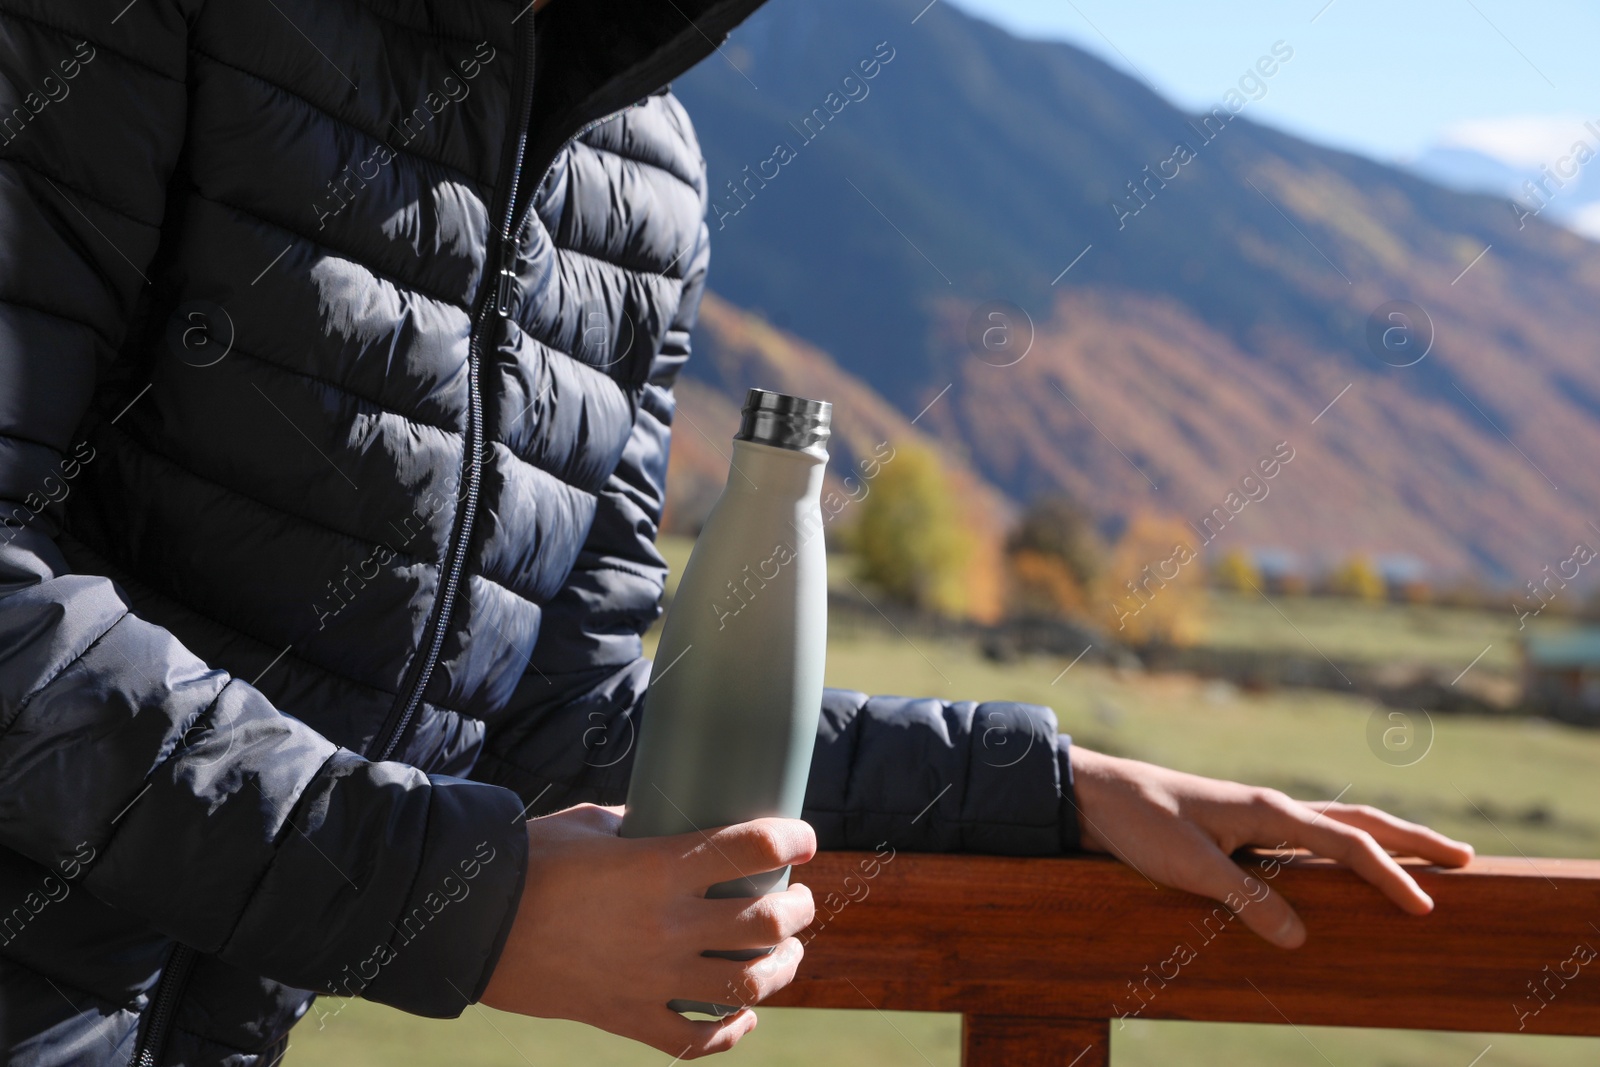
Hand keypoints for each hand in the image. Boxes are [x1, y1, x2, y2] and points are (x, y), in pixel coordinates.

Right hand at [482, 803, 816, 1057]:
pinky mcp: (625, 1017)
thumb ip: (643, 826)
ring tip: (785, 956)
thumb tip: (674, 824)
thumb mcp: (592, 824)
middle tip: (798, 902)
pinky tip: (741, 1017)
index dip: (792, 840)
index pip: (752, 847)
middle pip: (765, 922)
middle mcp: (665, 925)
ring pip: (746, 985)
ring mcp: (650, 978)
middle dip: (797, 911)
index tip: (803, 840)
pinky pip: (693, 1039)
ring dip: (780, 969)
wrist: (470, 923)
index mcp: (658, 867)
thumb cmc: (528, 860)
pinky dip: (728, 1032)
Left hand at [1069, 746, 1474, 947]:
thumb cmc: (1141, 823)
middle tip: (1466, 859)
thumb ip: (1246, 900)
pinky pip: (1308, 837)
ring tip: (1424, 854)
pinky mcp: (1241, 826)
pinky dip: (1344, 846)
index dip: (1390, 876)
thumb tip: (1301, 939)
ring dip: (1383, 839)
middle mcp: (1272, 806)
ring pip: (1337, 824)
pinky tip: (1348, 863)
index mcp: (1268, 810)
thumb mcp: (1190, 868)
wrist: (1098, 793)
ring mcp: (1258, 814)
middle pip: (1359, 821)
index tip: (1427, 907)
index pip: (1347, 844)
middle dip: (1413, 840)